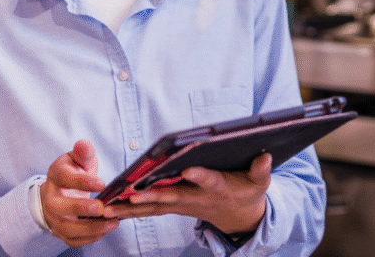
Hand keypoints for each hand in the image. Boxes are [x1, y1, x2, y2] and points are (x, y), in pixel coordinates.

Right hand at [41, 139, 118, 246]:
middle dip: (80, 209)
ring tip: (112, 223)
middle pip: (59, 207)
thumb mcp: (79, 159)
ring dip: (89, 228)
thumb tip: (83, 144)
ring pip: (66, 228)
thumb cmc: (74, 172)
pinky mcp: (61, 231)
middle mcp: (51, 198)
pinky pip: (73, 240)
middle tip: (102, 208)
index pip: (64, 178)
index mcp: (56, 176)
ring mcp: (54, 217)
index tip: (102, 183)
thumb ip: (84, 153)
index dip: (83, 181)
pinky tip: (106, 230)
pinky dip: (89, 238)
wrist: (61, 190)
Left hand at [104, 152, 271, 235]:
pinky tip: (110, 208)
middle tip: (132, 193)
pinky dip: (130, 210)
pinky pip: (149, 210)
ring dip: (132, 207)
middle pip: (173, 196)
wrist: (241, 218)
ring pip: (155, 206)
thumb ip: (262, 170)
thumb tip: (266, 155)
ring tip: (108, 205)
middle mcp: (198, 198)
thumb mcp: (260, 182)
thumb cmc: (249, 192)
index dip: (199, 175)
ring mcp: (184, 205)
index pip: (209, 180)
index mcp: (219, 188)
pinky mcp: (174, 207)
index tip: (188, 169)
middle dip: (152, 195)